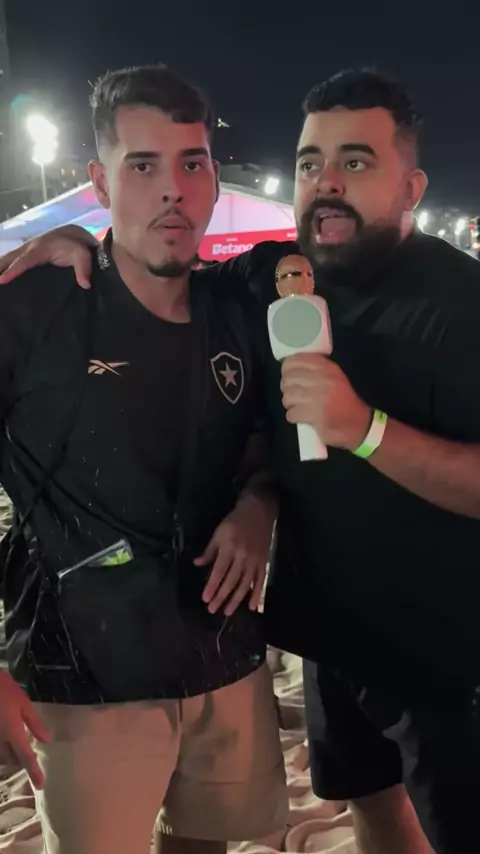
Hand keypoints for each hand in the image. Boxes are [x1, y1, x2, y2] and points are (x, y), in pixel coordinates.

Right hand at [0, 226, 96, 288]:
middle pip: (8, 258)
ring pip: (8, 258)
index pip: (24, 261)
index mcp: (40, 248)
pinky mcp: (26, 253)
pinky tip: (1, 276)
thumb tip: (85, 284)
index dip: (12, 271)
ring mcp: (26, 250)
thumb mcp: (83, 254)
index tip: (1, 280)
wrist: (76, 235)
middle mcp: (29, 247)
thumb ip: (83, 267)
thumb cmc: (77, 244)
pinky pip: (12, 260)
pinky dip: (4, 266)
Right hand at [0, 671, 50, 788]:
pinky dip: (3, 750)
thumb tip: (46, 740)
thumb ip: (35, 724)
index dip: (34, 772)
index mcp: (13, 733)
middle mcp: (0, 740)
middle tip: (32, 758)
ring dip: (12, 757)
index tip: (40, 785)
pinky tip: (9, 741)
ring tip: (20, 749)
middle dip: (23, 762)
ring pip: (3, 758)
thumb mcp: (25, 704)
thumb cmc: (6, 691)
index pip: (26, 757)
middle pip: (13, 760)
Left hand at [194, 493, 275, 615]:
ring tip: (228, 612)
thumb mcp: (219, 532)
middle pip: (231, 581)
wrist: (260, 510)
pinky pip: (261, 581)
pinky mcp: (264, 562)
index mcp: (229, 547)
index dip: (212, 586)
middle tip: (212, 610)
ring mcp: (255, 560)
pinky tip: (253, 606)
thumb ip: (209, 550)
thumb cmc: (235, 520)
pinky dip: (257, 594)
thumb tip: (197, 564)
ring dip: (236, 600)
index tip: (205, 599)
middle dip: (221, 597)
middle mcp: (242, 556)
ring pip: (245, 584)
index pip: (219, 571)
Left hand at [281, 353, 370, 451]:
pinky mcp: (316, 415)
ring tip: (298, 407)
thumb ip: (317, 370)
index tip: (290, 377)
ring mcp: (319, 397)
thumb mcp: (336, 379)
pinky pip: (292, 413)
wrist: (360, 426)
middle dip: (287, 389)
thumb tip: (290, 368)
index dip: (287, 369)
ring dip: (290, 404)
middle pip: (288, 378)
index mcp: (328, 367)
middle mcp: (323, 379)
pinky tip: (301, 418)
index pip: (295, 360)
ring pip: (288, 396)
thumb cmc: (345, 402)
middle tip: (294, 396)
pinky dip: (293, 417)